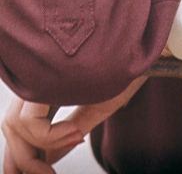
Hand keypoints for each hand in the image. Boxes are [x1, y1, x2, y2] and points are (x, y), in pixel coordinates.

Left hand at [1, 78, 145, 173]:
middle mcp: (37, 76)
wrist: (143, 45)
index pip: (19, 123)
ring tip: (73, 145)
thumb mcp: (95, 105)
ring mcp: (38, 73)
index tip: (48, 172)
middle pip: (11, 126)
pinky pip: (29, 121)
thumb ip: (69, 131)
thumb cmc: (124, 67)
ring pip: (15, 126)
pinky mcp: (43, 75)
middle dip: (24, 160)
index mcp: (47, 81)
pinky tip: (77, 132)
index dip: (23, 154)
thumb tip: (46, 159)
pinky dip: (49, 136)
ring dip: (36, 152)